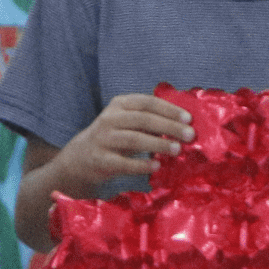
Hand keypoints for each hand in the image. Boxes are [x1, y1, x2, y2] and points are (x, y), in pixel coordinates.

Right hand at [54, 93, 194, 187]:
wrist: (78, 161)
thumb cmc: (112, 139)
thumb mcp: (127, 123)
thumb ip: (150, 121)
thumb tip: (184, 125)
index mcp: (119, 105)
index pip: (147, 102)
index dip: (169, 109)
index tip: (189, 118)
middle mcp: (109, 119)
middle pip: (143, 119)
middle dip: (169, 126)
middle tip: (190, 135)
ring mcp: (103, 139)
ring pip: (134, 139)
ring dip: (158, 144)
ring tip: (177, 149)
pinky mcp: (100, 160)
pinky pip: (124, 162)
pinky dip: (141, 164)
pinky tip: (156, 166)